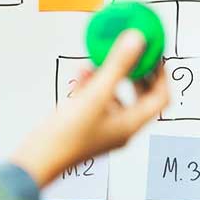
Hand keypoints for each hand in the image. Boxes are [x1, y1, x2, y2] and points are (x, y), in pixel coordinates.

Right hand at [9, 31, 168, 186]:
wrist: (37, 159)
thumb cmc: (68, 136)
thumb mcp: (95, 95)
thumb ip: (117, 66)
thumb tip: (136, 40)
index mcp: (130, 124)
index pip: (160, 98)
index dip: (161, 75)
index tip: (155, 55)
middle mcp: (121, 127)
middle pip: (141, 97)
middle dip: (139, 73)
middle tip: (135, 54)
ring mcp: (103, 127)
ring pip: (117, 98)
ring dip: (114, 77)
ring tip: (104, 60)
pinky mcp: (86, 125)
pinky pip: (97, 101)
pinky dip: (94, 84)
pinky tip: (82, 72)